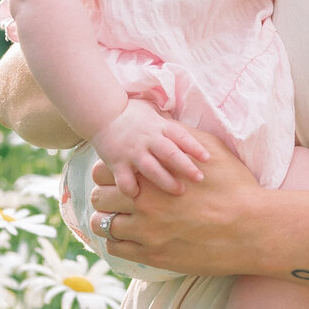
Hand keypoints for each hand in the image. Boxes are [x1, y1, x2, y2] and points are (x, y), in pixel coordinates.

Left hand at [89, 133, 262, 273]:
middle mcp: (143, 203)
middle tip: (116, 199)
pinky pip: (116, 249)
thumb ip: (179, 137)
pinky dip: (117, 242)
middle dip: (106, 196)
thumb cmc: (235, 186)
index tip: (119, 176)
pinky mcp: (153, 255)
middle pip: (100, 197)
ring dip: (107, 220)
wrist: (251, 227)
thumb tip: (160, 125)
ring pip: (103, 225)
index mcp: (152, 175)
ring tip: (118, 219)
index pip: (106, 172)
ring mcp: (146, 232)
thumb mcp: (210, 149)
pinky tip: (128, 238)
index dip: (109, 173)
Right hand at [92, 100, 210, 199]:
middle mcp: (147, 139)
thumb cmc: (133, 113)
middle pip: (169, 153)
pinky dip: (131, 189)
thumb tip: (195, 131)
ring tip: (180, 191)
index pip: (180, 135)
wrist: (102, 112)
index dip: (194, 146)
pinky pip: (124, 180)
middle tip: (200, 178)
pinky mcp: (116, 162)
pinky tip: (139, 197)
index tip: (207, 158)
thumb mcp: (155, 112)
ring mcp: (132, 151)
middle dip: (185, 166)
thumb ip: (170, 124)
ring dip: (166, 181)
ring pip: (151, 168)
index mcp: (159, 126)